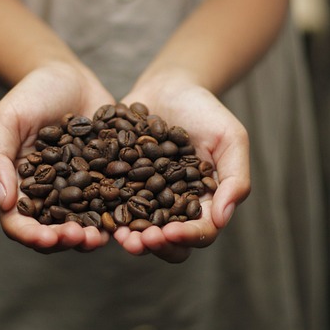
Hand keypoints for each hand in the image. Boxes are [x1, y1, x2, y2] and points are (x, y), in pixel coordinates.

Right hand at [0, 62, 113, 253]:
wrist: (66, 75)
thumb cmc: (30, 94)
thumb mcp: (7, 119)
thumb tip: (4, 200)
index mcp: (20, 187)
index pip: (20, 223)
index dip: (31, 236)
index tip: (47, 239)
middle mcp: (50, 194)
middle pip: (55, 231)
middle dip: (67, 240)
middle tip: (82, 238)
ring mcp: (80, 188)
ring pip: (86, 223)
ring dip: (94, 235)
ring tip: (105, 236)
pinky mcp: (106, 177)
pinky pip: (114, 201)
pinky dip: (120, 213)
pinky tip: (131, 216)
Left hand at [114, 73, 249, 262]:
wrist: (170, 85)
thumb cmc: (205, 111)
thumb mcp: (230, 138)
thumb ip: (235, 177)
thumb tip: (222, 218)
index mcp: (203, 202)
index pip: (200, 231)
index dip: (187, 237)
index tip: (171, 233)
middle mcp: (172, 205)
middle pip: (166, 239)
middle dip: (153, 245)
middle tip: (139, 241)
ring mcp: (144, 195)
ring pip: (136, 227)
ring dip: (128, 236)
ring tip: (118, 236)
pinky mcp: (119, 181)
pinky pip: (110, 201)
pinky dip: (104, 209)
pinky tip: (95, 207)